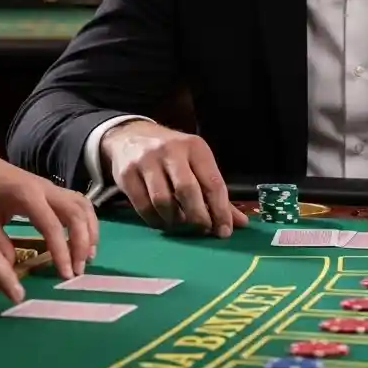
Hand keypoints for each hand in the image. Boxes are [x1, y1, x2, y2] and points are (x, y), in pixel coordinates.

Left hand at [0, 137, 97, 278]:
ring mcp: (52, 187)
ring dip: (90, 232)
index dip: (62, 251)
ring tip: (86, 257)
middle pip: (76, 214)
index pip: (52, 225)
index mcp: (26, 195)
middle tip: (78, 270)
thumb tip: (12, 270)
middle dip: (82, 243)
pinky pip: (79, 204)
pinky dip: (87, 222)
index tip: (65, 274)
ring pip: (83, 207)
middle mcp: (46, 189)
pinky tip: (84, 240)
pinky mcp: (54, 190)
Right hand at [100, 120, 247, 235]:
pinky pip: (143, 206)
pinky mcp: (126, 174)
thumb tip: (240, 224)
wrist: (130, 135)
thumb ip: (216, 193)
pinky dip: (155, 220)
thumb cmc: (172, 154)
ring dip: (174, 220)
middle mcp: (171, 150)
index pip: (212, 182)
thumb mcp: (196, 163)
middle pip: (187, 191)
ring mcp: (146, 161)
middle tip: (201, 230)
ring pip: (163, 201)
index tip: (224, 231)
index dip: (221, 211)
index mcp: (195, 147)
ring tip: (180, 223)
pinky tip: (162, 221)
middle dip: (198, 217)